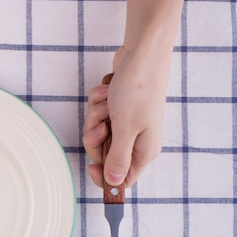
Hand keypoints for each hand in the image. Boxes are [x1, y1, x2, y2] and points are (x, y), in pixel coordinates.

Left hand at [83, 46, 166, 187]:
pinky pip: (98, 112)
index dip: (104, 176)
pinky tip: (108, 91)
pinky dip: (98, 101)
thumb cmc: (138, 89)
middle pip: (103, 154)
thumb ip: (118, 158)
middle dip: (95, 136)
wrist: (142, 53)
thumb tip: (114, 182)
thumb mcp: (126, 129)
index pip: (122, 179)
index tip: (92, 166)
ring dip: (96, 114)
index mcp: (143, 150)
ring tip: (108, 102)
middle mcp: (136, 139)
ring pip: (97, 131)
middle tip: (102, 124)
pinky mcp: (118, 107)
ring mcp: (126, 122)